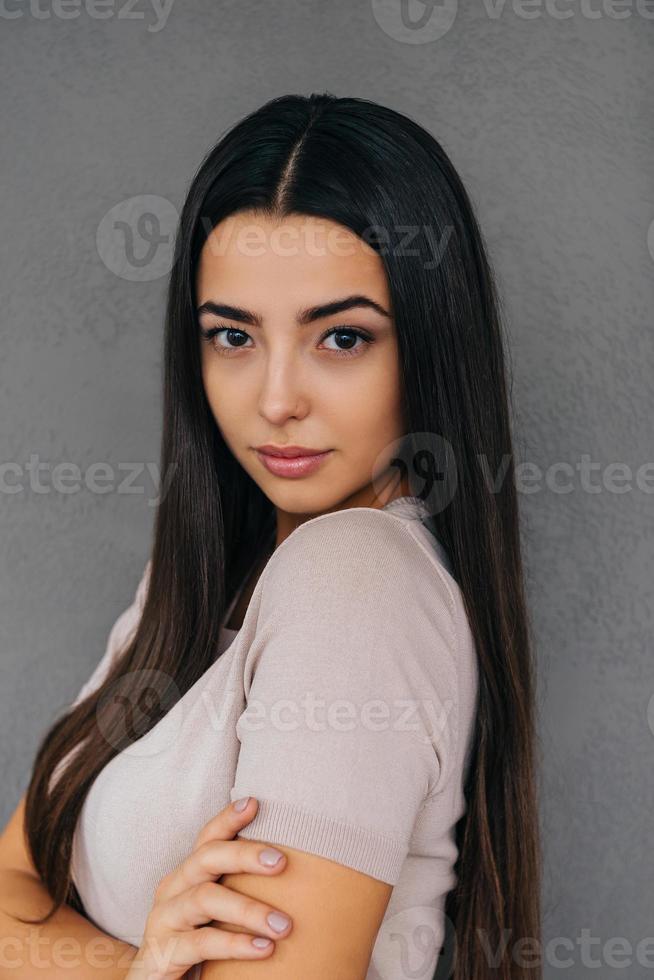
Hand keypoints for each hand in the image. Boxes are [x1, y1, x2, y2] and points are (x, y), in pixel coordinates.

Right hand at [125, 796, 292, 979]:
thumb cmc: (195, 943)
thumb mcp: (216, 913)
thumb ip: (240, 890)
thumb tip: (295, 873)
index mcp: (187, 874)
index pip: (207, 838)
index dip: (228, 819)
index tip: (256, 803)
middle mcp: (172, 888)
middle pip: (206, 858)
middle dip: (244, 855)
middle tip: (281, 862)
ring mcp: (164, 919)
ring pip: (205, 899)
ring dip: (248, 910)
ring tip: (284, 926)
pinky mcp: (162, 952)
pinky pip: (201, 943)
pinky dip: (235, 944)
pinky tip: (264, 948)